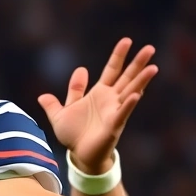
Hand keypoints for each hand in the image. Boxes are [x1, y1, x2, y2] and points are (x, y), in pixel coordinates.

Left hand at [37, 38, 157, 173]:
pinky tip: (137, 95)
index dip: (118, 56)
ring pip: (131, 92)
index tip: (127, 40)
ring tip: (153, 67)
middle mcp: (111, 100)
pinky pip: (123, 113)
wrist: (79, 155)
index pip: (111, 70)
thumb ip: (54, 104)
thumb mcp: (60, 116)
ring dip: (141, 81)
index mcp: (99, 93)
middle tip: (150, 48)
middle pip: (127, 77)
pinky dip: (129, 104)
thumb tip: (42, 95)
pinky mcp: (114, 126)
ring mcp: (115, 111)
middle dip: (137, 63)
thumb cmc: (74, 136)